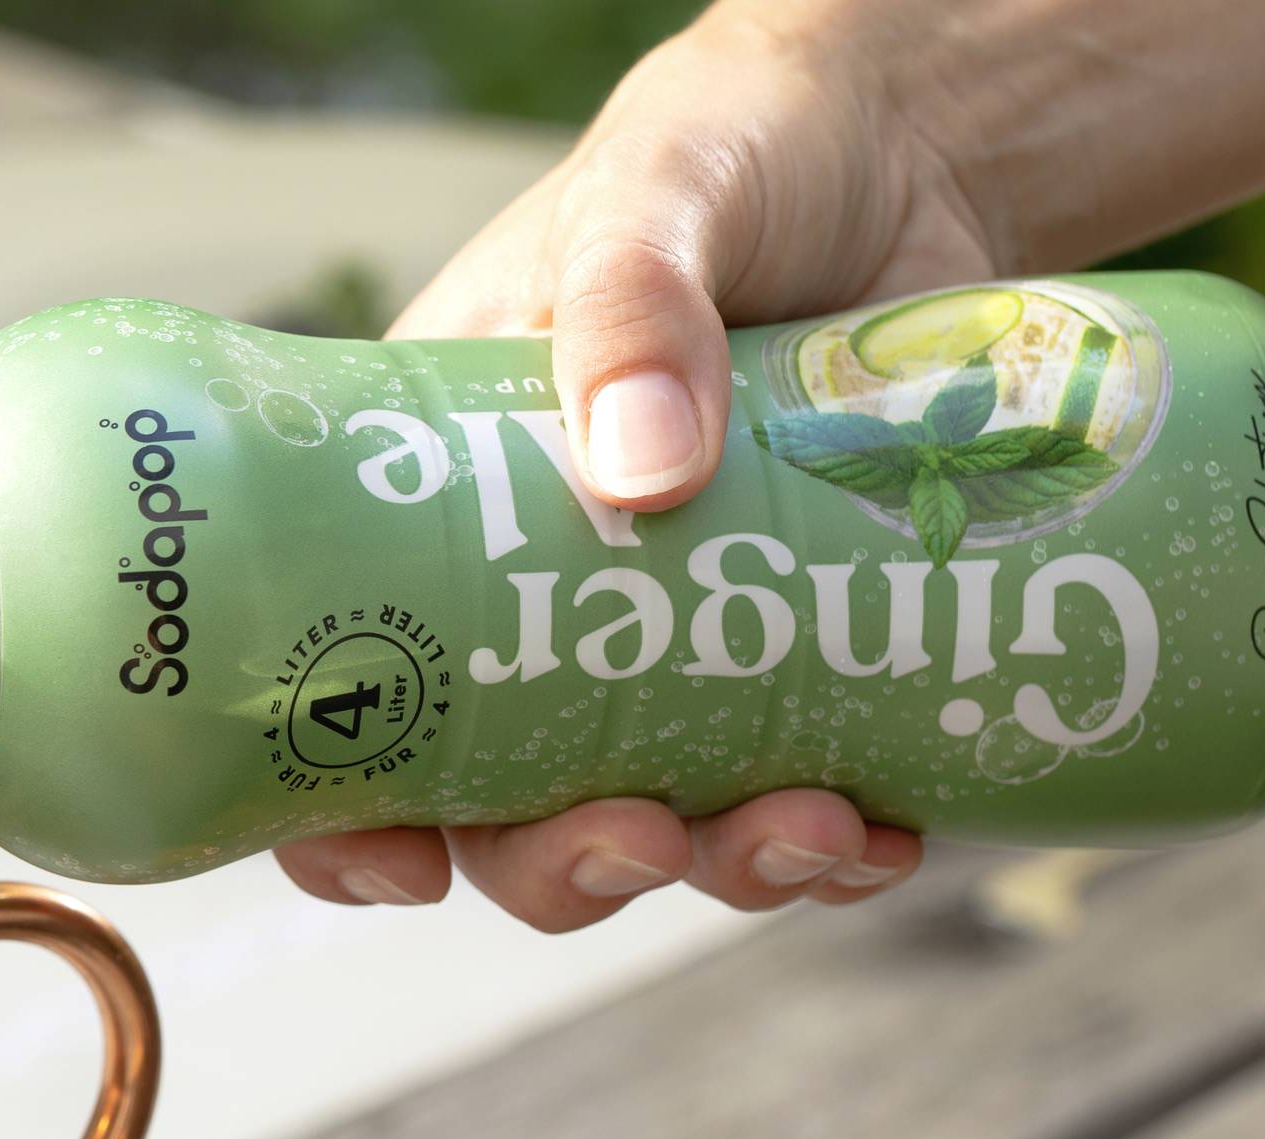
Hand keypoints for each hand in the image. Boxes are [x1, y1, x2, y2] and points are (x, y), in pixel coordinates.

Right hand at [278, 3, 976, 928]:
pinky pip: (810, 792)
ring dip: (720, 866)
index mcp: (431, 519)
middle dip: (565, 864)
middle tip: (638, 836)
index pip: (349, 705)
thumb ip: (631, 302)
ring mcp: (678, 644)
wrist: (917, 147)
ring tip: (812, 829)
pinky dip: (846, 840)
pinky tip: (889, 829)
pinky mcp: (811, 652)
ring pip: (661, 822)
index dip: (347, 819)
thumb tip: (643, 466)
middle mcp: (537, 608)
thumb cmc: (727, 155)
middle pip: (505, 810)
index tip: (402, 864)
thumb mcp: (649, 195)